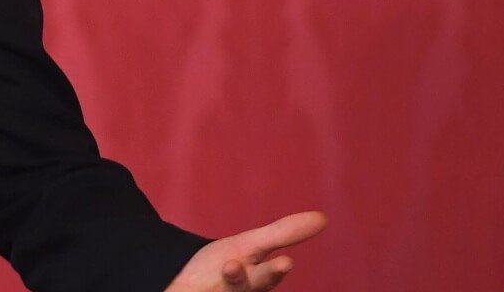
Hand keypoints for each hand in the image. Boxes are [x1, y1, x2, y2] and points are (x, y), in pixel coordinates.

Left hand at [164, 211, 326, 290]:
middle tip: (251, 267)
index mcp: (257, 281)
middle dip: (250, 280)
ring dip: (230, 280)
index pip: (268, 276)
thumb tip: (324, 218)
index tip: (284, 262)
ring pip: (229, 290)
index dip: (273, 271)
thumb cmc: (218, 269)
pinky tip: (189, 286)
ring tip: (228, 266)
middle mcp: (241, 291)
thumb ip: (283, 234)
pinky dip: (192, 289)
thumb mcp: (248, 247)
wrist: (180, 284)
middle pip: (248, 287)